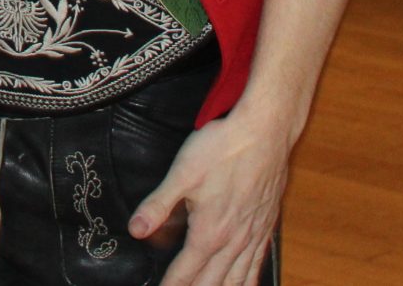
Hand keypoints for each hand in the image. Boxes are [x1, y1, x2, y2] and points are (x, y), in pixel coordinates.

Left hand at [127, 106, 293, 285]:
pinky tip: (242, 285)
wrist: (265, 133)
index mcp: (209, 232)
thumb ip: (158, 205)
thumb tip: (136, 230)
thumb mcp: (182, 174)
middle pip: (211, 283)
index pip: (185, 273)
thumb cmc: (223, 149)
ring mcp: (253, 237)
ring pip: (236, 280)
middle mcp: (233, 242)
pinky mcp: (266, 228)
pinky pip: (258, 267)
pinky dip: (247, 282)